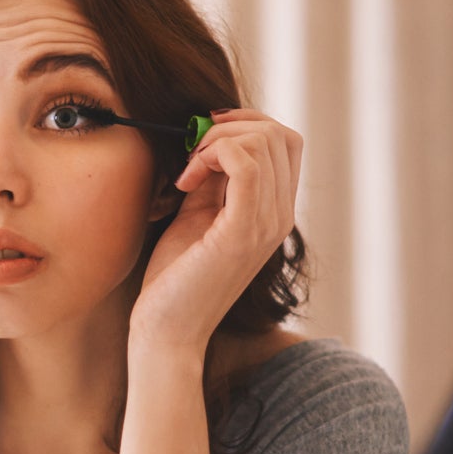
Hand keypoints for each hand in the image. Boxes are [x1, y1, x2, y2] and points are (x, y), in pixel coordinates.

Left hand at [128, 108, 302, 358]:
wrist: (167, 329)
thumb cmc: (177, 275)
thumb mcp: (198, 212)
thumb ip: (213, 178)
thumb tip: (211, 136)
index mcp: (275, 211)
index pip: (286, 141)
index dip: (245, 124)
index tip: (204, 139)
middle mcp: (280, 216)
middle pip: (279, 134)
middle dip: (231, 126)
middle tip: (193, 151)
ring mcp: (266, 225)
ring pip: (263, 142)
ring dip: (216, 141)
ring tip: (188, 170)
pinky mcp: (242, 232)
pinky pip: (246, 165)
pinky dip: (212, 156)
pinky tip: (187, 180)